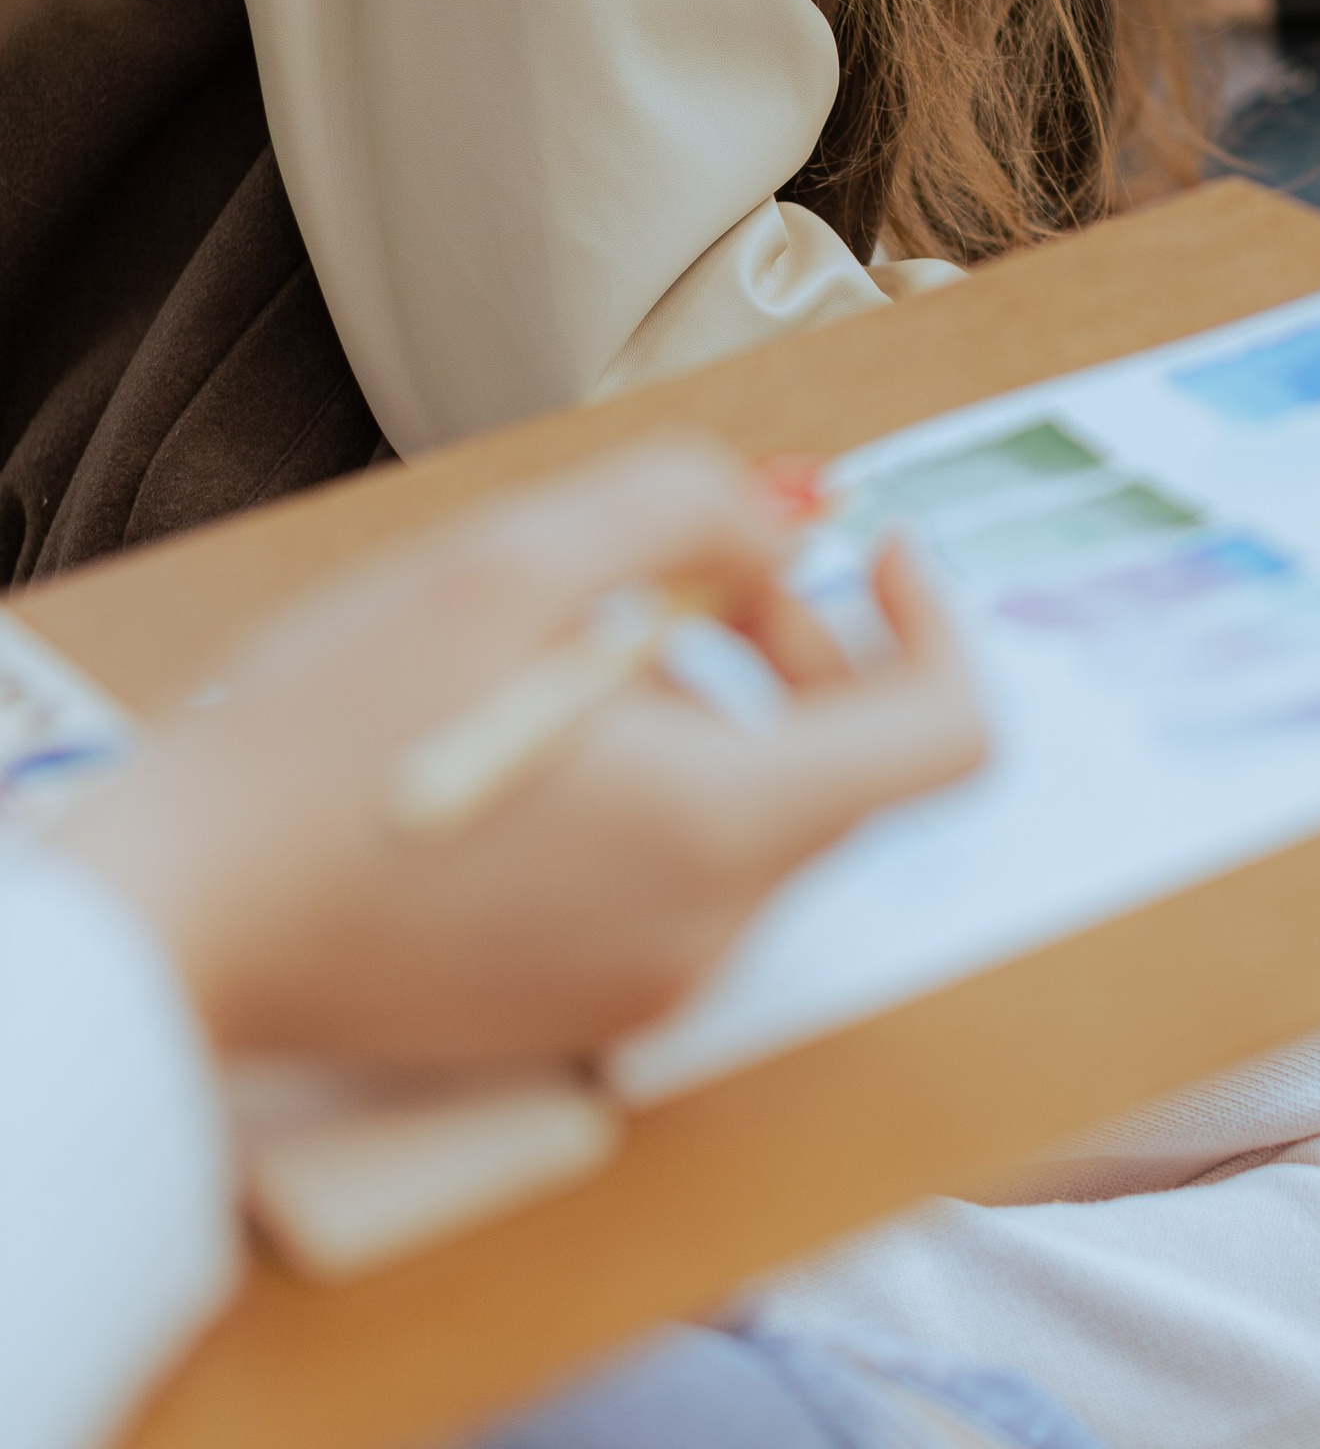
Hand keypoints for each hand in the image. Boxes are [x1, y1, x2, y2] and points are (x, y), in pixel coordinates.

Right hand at [60, 439, 983, 1065]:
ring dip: (706, 707)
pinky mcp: (582, 1010)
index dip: (934, 621)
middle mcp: (708, 934)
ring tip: (562, 657)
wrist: (178, 923)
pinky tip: (526, 741)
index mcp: (719, 831)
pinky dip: (651, 784)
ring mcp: (646, 989)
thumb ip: (682, 506)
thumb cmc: (324, 746)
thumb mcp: (509, 562)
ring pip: (756, 815)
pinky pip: (679, 877)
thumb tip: (788, 514)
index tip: (876, 549)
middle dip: (792, 644)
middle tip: (681, 577)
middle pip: (846, 768)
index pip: (945, 736)